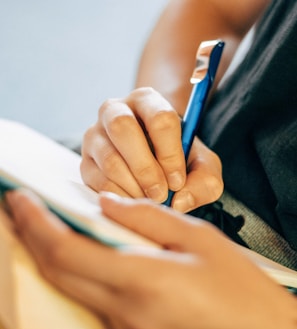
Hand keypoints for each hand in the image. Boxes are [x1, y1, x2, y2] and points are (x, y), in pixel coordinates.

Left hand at [6, 190, 296, 328]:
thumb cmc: (239, 288)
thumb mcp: (199, 239)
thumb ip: (148, 217)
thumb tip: (107, 203)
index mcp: (141, 281)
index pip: (66, 252)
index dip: (36, 224)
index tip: (19, 200)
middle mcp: (125, 313)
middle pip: (58, 272)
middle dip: (33, 237)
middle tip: (22, 209)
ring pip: (74, 288)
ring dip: (57, 255)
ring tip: (52, 225)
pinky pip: (95, 301)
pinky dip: (81, 274)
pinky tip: (89, 255)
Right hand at [81, 87, 222, 212]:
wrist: (152, 158)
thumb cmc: (178, 158)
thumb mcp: (202, 166)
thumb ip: (205, 181)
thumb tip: (179, 201)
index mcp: (148, 101)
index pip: (160, 118)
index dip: (170, 154)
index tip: (178, 181)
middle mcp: (115, 110)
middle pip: (123, 128)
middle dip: (145, 168)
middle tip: (161, 194)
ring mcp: (96, 135)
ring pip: (109, 158)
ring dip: (133, 186)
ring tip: (150, 199)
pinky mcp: (85, 160)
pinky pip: (98, 180)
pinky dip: (120, 196)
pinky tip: (135, 200)